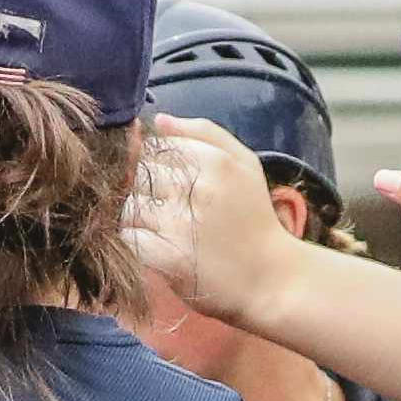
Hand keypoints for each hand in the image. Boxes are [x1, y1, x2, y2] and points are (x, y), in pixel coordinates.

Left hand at [130, 114, 304, 335]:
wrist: (272, 280)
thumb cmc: (255, 220)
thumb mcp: (245, 165)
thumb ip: (204, 133)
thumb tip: (158, 120)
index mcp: (214, 160)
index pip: (154, 145)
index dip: (152, 164)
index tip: (166, 184)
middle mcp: (196, 188)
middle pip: (138, 174)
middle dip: (142, 190)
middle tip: (161, 209)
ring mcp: (180, 223)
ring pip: (128, 205)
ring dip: (135, 218)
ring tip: (158, 230)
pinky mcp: (168, 257)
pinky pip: (129, 237)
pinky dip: (135, 242)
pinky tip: (154, 248)